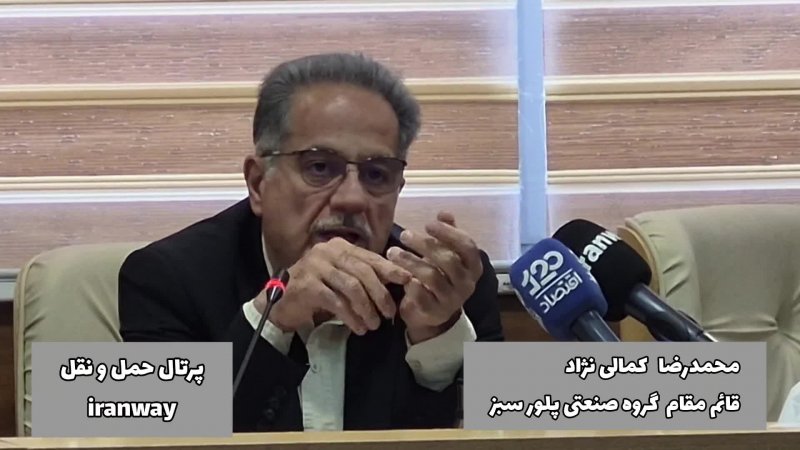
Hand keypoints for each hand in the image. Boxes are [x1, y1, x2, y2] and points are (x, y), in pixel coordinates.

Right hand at [255, 238, 411, 334]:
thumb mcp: (341, 277)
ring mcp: (315, 267)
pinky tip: (358, 328)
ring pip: (352, 287)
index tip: (408, 280)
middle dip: (380, 294)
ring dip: (366, 309)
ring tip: (373, 324)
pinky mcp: (307, 286)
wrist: (280, 302)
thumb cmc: (317, 289)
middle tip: (389, 313)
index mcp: (339, 246)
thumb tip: (397, 280)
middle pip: (363, 272)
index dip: (390, 269)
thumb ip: (363, 275)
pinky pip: (336, 302)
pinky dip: (350, 317)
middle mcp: (327, 252)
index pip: (370, 257)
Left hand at [386, 212, 482, 343]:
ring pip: (432, 277)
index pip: (467, 246)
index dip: (448, 233)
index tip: (428, 224)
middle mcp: (467, 283)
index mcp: (473, 266)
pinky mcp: (435, 312)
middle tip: (404, 234)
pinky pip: (421, 295)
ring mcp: (452, 300)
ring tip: (392, 252)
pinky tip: (399, 276)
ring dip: (410, 261)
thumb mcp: (446, 254)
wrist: (432, 312)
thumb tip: (444, 213)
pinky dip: (410, 284)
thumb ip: (447, 234)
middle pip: (448, 260)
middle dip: (425, 245)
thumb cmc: (440, 276)